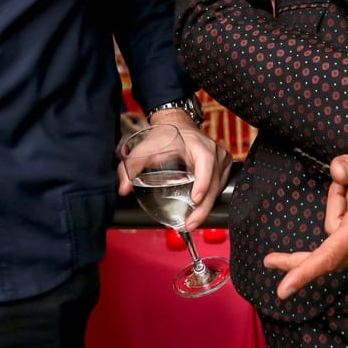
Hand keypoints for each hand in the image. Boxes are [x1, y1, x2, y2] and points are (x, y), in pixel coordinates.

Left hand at [117, 108, 232, 228]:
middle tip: (190, 223)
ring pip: (218, 187)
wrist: (177, 123)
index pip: (206, 163)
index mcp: (198, 144)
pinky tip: (199, 209)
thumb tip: (123, 189)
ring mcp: (221, 158)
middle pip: (214, 182)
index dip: (203, 182)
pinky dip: (211, 198)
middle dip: (204, 206)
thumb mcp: (145, 149)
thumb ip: (131, 167)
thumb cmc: (163, 136)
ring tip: (192, 221)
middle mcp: (213, 150)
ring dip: (207, 205)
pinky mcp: (223, 165)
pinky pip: (220, 185)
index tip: (195, 199)